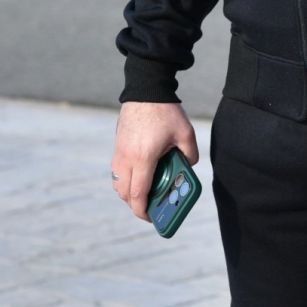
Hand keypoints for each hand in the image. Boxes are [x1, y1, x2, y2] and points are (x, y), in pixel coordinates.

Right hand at [111, 102, 197, 221]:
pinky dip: (124, 180)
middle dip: (135, 205)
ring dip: (128, 193)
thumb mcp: (186, 134)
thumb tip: (188, 167)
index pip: (138, 193)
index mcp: (144, 157)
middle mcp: (126, 157)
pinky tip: (138, 177)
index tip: (150, 218)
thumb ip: (191, 155)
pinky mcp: (117, 146)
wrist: (145, 89)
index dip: (143, 211)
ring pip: (117, 183)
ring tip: (144, 194)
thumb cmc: (166, 111)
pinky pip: (116, 171)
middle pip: (124, 193)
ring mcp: (118, 152)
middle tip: (149, 208)